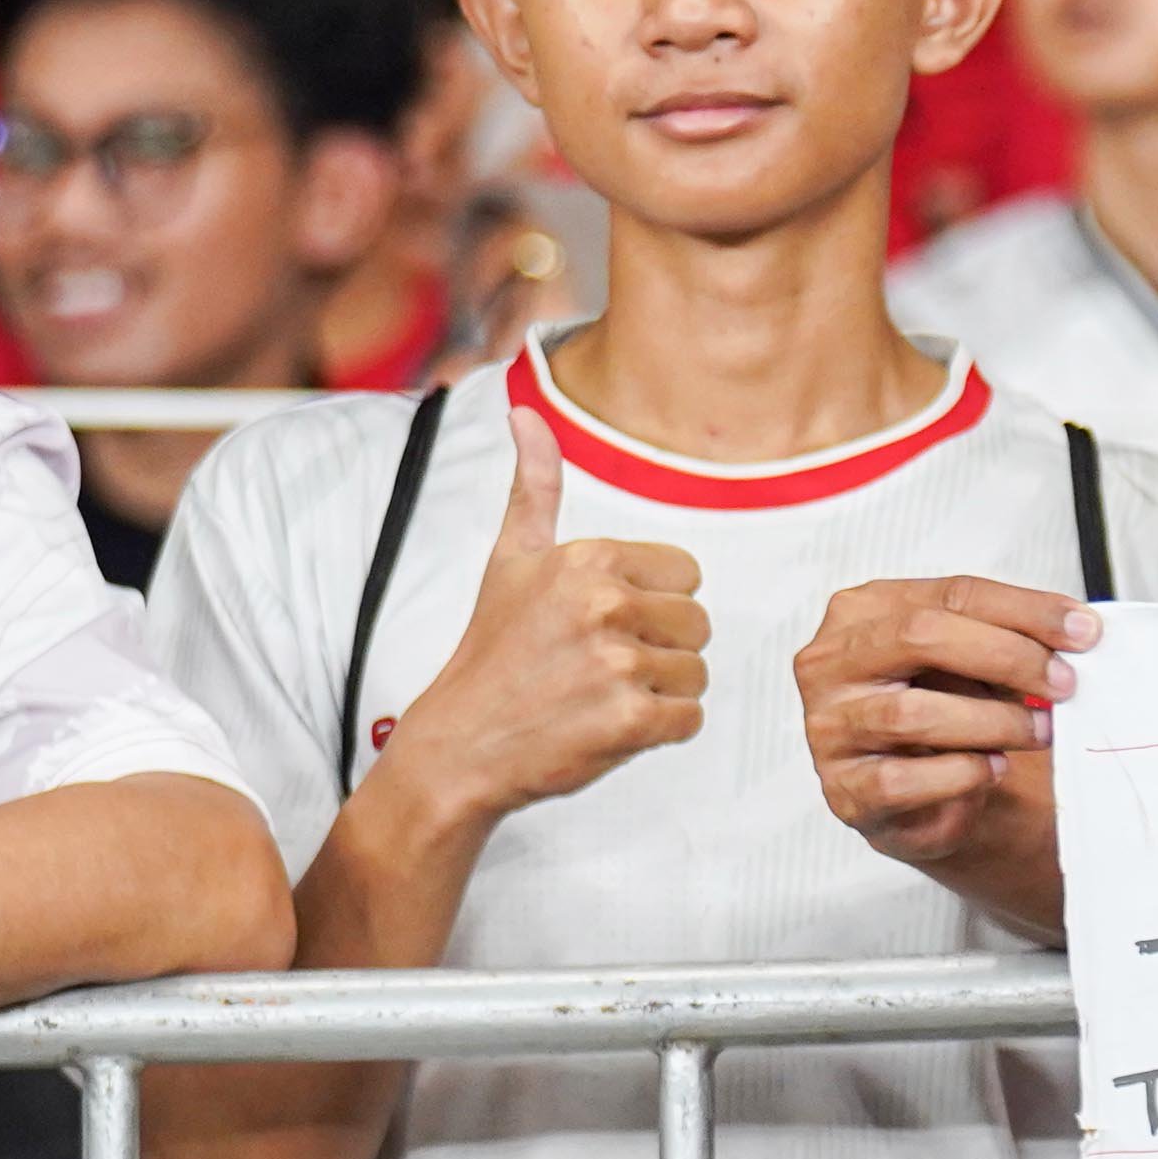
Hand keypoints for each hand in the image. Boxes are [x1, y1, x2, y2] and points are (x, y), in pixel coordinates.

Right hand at [381, 413, 708, 837]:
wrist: (459, 745)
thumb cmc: (492, 653)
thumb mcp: (510, 559)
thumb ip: (533, 486)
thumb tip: (526, 413)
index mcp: (588, 558)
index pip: (686, 574)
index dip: (653, 604)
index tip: (606, 624)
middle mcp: (605, 603)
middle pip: (698, 623)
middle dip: (661, 649)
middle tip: (601, 666)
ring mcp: (617, 662)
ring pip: (697, 673)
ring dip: (660, 692)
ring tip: (602, 695)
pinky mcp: (628, 719)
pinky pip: (689, 718)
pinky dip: (659, 730)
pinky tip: (609, 725)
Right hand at [797, 572, 1092, 868]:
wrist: (923, 796)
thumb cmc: (945, 712)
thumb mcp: (972, 661)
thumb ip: (1008, 637)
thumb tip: (1076, 631)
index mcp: (862, 612)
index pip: (951, 594)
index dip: (1025, 610)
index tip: (1083, 630)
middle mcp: (831, 663)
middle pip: (921, 635)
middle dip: (1009, 657)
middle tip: (1064, 682)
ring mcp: (829, 728)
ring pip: (912, 712)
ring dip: (994, 722)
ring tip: (1038, 732)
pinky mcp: (844, 790)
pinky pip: (902, 779)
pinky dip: (961, 774)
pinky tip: (993, 769)